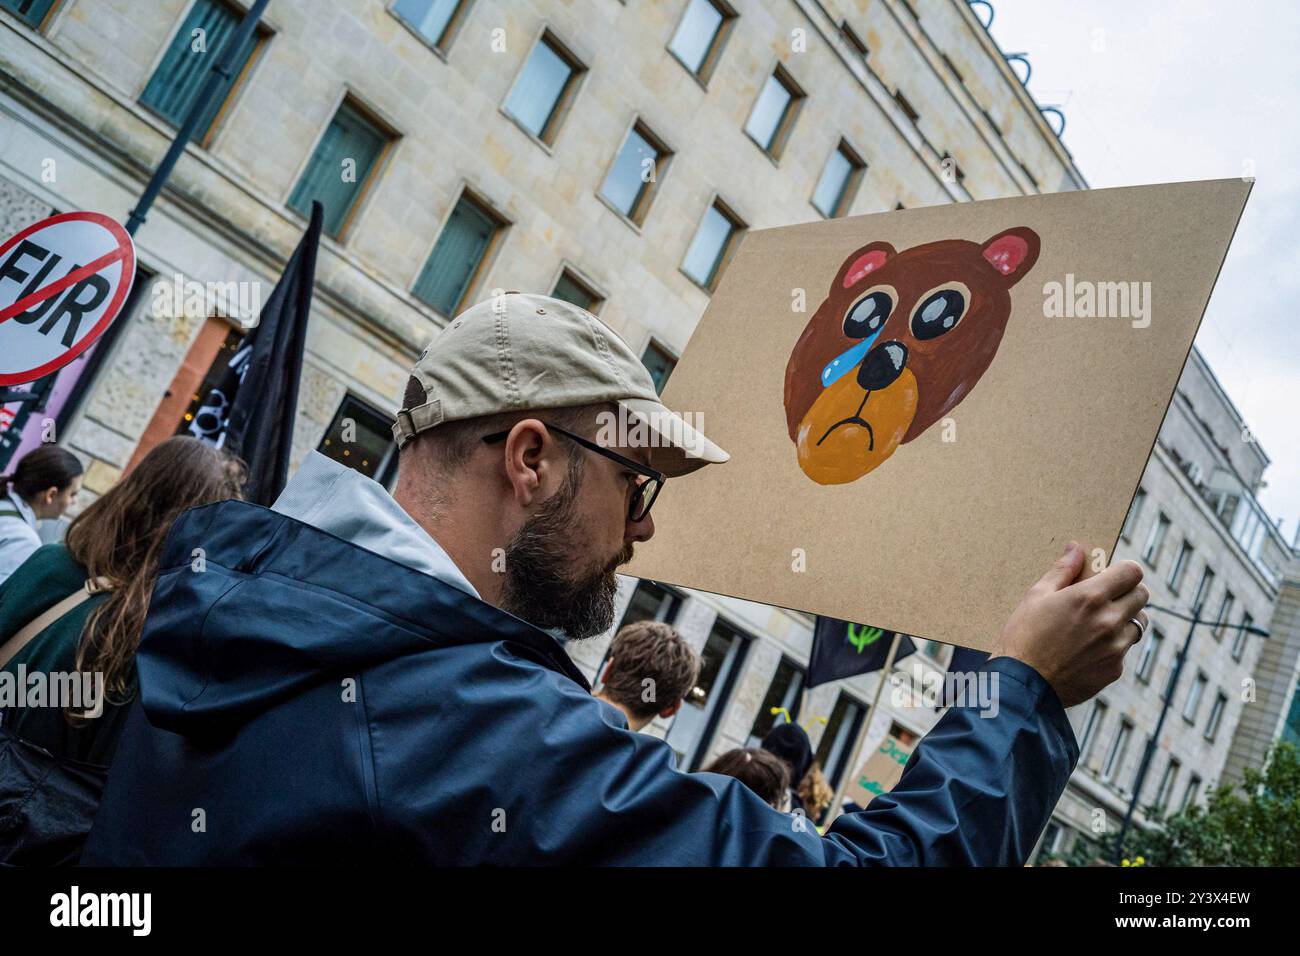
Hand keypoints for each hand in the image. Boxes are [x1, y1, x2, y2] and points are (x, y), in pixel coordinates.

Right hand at [989, 542, 1148, 707]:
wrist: (1022, 684)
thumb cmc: (1023, 636)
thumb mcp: (1036, 596)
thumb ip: (1062, 570)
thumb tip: (1076, 549)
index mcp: (1090, 597)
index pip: (1133, 572)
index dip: (1124, 570)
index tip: (1113, 575)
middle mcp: (1109, 621)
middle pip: (1142, 595)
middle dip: (1128, 591)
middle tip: (1107, 597)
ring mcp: (1115, 647)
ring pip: (1139, 623)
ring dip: (1125, 619)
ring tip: (1099, 624)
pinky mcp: (1114, 670)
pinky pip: (1125, 650)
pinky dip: (1113, 646)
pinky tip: (1087, 650)